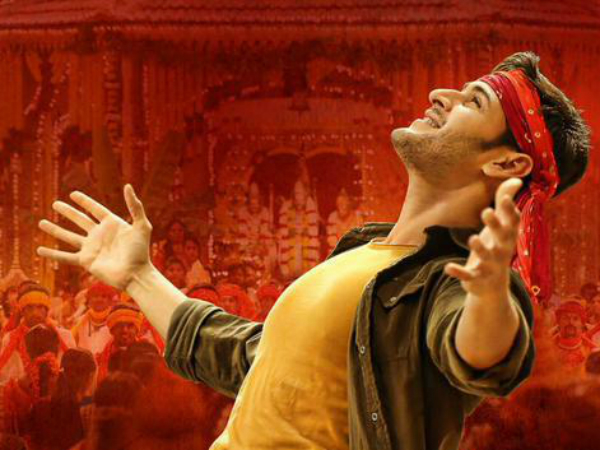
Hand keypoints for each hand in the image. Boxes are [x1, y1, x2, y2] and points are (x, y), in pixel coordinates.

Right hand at [37, 185, 152, 290]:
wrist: (136, 274)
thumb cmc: (141, 251)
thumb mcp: (142, 226)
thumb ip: (135, 207)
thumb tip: (127, 186)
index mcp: (112, 225)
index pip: (95, 209)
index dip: (85, 202)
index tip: (73, 194)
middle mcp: (100, 235)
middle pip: (80, 220)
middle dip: (68, 212)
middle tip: (55, 204)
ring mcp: (92, 248)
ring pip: (69, 237)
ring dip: (55, 230)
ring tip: (41, 222)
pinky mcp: (86, 261)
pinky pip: (66, 257)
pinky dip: (53, 254)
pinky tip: (40, 250)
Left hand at [444, 178, 521, 298]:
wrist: (492, 286)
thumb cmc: (496, 247)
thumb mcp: (501, 227)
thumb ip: (504, 203)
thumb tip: (516, 179)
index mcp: (508, 236)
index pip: (513, 222)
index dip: (509, 211)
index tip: (504, 198)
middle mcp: (502, 250)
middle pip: (501, 237)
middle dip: (495, 225)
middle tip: (486, 211)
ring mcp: (490, 265)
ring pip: (486, 256)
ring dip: (479, 248)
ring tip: (472, 238)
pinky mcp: (476, 278)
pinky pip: (468, 275)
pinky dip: (459, 272)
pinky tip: (448, 267)